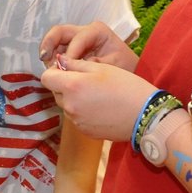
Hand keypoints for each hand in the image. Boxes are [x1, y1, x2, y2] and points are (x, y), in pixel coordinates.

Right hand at [39, 22, 137, 72]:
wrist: (128, 71)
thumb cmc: (124, 66)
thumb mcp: (113, 65)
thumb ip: (92, 65)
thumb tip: (71, 65)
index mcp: (97, 31)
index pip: (77, 39)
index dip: (69, 54)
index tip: (67, 70)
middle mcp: (85, 31)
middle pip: (60, 31)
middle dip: (49, 43)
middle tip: (43, 58)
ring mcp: (76, 39)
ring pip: (55, 39)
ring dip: (48, 51)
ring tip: (47, 66)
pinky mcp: (71, 49)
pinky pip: (57, 50)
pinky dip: (52, 58)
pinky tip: (52, 69)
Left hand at [41, 58, 155, 142]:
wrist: (145, 115)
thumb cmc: (126, 86)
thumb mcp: (101, 68)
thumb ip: (76, 64)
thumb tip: (60, 61)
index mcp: (72, 86)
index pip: (46, 77)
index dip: (54, 72)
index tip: (67, 69)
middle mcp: (69, 106)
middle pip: (56, 92)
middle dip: (65, 85)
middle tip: (87, 81)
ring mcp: (76, 121)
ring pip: (66, 106)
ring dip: (75, 99)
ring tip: (97, 95)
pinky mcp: (84, 131)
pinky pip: (77, 118)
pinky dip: (83, 111)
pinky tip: (102, 108)